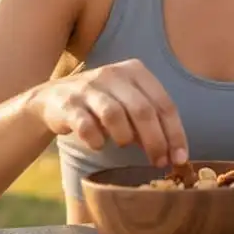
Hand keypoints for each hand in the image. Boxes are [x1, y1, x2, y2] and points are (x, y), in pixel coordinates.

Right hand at [28, 58, 187, 167]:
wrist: (53, 99)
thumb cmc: (101, 105)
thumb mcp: (128, 104)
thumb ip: (150, 122)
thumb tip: (174, 155)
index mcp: (135, 71)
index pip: (164, 103)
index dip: (175, 134)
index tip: (180, 159)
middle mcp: (113, 74)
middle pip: (142, 110)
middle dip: (155, 141)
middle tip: (159, 162)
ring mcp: (89, 87)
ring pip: (115, 115)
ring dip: (125, 137)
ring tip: (124, 146)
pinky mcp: (68, 103)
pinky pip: (86, 126)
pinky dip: (95, 140)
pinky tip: (98, 145)